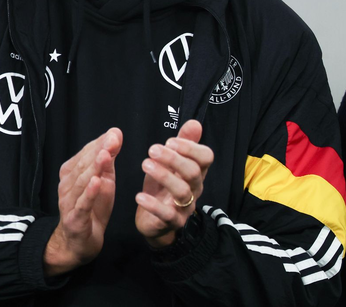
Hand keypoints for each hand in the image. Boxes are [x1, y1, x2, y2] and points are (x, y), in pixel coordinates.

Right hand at [43, 128, 121, 276]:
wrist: (81, 241)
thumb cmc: (93, 206)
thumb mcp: (105, 180)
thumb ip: (109, 159)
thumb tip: (115, 134)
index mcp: (73, 173)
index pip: (86, 153)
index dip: (100, 143)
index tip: (115, 133)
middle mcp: (67, 185)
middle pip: (83, 165)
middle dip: (98, 151)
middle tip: (113, 139)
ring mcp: (69, 202)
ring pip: (82, 182)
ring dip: (93, 168)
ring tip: (105, 155)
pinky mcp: (75, 218)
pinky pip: (82, 204)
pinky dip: (89, 193)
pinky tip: (97, 182)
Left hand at [135, 120, 213, 247]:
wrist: (155, 222)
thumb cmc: (163, 188)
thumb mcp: (171, 164)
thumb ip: (183, 143)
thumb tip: (194, 123)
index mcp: (196, 172)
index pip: (206, 157)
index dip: (190, 147)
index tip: (169, 141)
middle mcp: (195, 188)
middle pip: (193, 172)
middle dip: (174, 159)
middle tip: (152, 149)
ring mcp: (185, 207)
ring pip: (182, 191)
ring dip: (164, 176)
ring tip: (145, 165)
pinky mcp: (172, 222)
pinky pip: (166, 215)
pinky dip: (153, 205)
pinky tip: (139, 196)